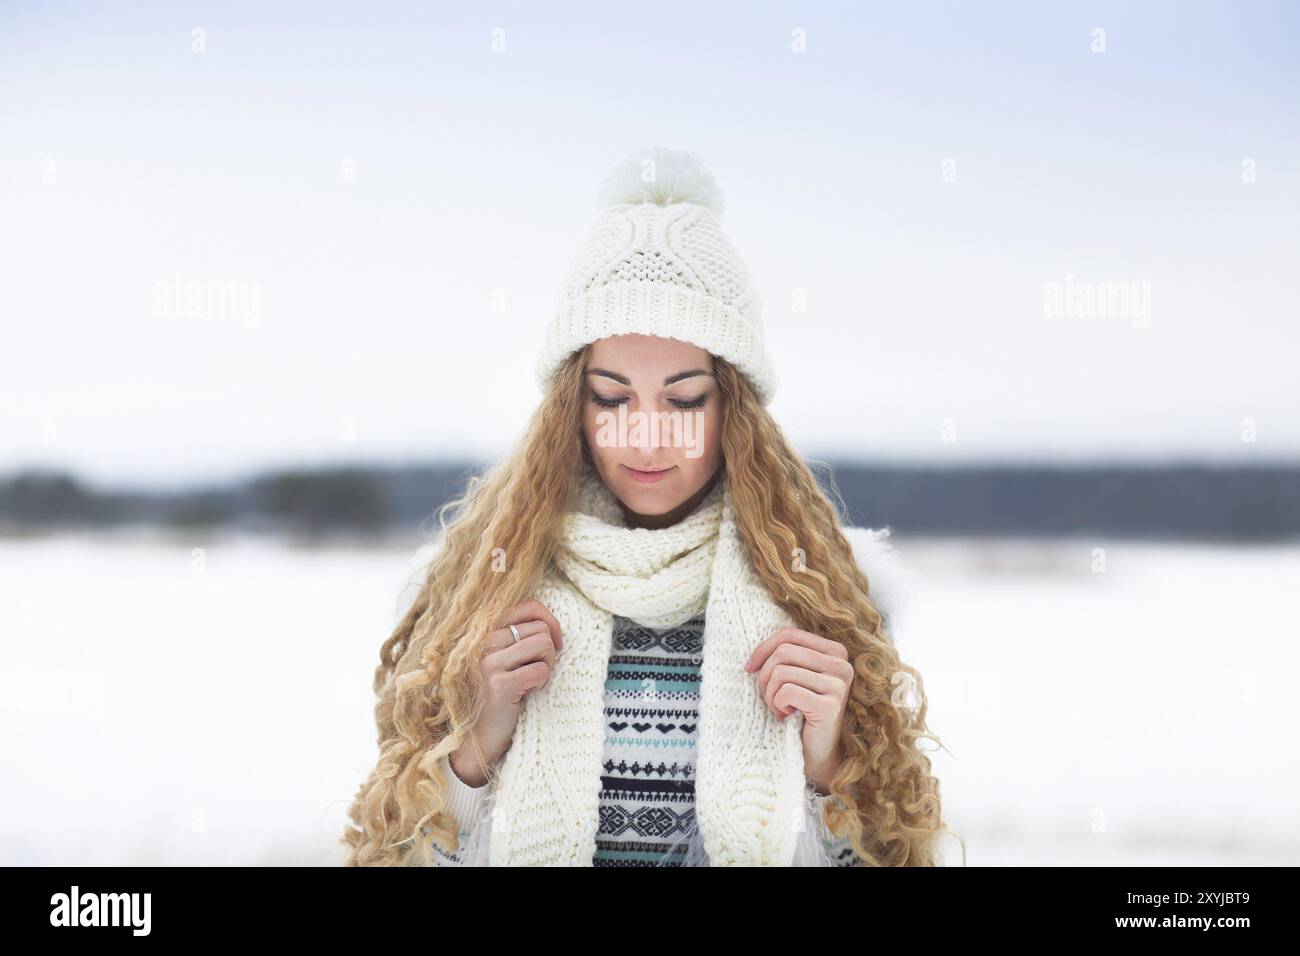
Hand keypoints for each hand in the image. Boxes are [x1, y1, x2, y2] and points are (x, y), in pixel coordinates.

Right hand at [449, 599, 562, 786]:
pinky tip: (526, 694)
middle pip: (540, 628)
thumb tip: (552, 625)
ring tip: (531, 682)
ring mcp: (488, 662)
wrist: (477, 739)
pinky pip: (541, 670)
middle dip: (549, 650)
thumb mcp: (505, 659)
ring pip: (543, 645)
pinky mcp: (499, 684)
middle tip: (536, 672)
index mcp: (484, 630)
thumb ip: (519, 636)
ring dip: (546, 666)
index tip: (554, 641)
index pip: (528, 605)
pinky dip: (541, 683)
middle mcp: (482, 641)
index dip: (549, 620)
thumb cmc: (497, 696)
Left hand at [744, 626, 852, 794]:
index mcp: (834, 650)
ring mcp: (839, 684)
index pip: (789, 634)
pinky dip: (777, 705)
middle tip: (767, 697)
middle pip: (783, 652)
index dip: (762, 649)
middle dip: (765, 676)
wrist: (817, 752)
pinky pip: (786, 692)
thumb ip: (783, 656)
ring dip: (770, 695)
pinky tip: (786, 716)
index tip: (749, 669)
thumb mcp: (793, 676)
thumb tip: (753, 654)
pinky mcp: (830, 705)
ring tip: (778, 708)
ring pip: (782, 672)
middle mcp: (842, 664)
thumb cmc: (800, 710)